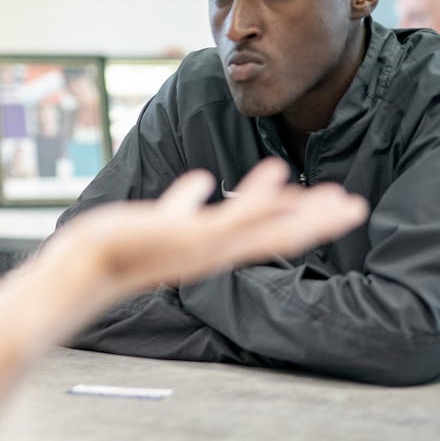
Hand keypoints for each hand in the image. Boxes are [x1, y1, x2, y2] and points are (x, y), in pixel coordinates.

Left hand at [40, 159, 367, 309]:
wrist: (86, 263)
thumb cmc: (120, 243)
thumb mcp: (161, 218)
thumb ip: (183, 204)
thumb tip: (201, 183)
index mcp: (213, 249)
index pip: (265, 234)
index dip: (300, 220)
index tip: (328, 204)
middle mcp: (215, 254)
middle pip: (277, 238)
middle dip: (316, 222)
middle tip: (353, 207)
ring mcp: (205, 249)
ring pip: (266, 231)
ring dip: (304, 215)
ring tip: (339, 200)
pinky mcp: (189, 240)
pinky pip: (233, 219)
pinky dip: (258, 199)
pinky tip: (279, 177)